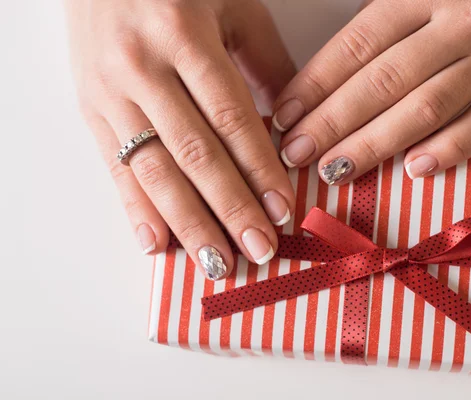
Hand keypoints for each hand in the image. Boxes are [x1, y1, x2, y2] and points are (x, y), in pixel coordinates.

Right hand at [66, 0, 296, 278]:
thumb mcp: (231, 8)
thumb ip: (265, 64)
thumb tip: (294, 128)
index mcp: (184, 36)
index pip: (231, 118)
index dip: (259, 168)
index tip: (283, 208)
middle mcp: (142, 68)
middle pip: (195, 153)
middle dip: (230, 208)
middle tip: (258, 249)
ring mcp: (110, 93)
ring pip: (155, 170)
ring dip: (189, 222)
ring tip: (217, 261)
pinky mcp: (90, 111)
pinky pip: (116, 168)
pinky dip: (137, 210)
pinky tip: (157, 245)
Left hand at [273, 0, 470, 183]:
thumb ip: (382, 20)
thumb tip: (330, 74)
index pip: (356, 46)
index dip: (315, 85)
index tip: (285, 116)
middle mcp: (459, 24)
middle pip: (384, 82)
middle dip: (333, 123)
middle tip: (297, 153)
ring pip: (427, 108)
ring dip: (376, 144)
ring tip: (336, 170)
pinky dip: (450, 150)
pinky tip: (414, 170)